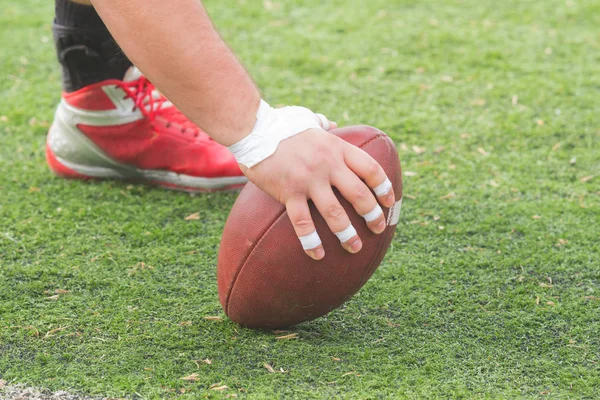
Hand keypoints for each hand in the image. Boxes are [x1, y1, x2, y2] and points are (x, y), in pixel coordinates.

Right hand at [241, 125, 395, 260]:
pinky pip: (303, 222)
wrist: (255, 128)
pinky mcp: (289, 192)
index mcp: (337, 148)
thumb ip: (324, 125)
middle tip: (378, 229)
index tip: (389, 202)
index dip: (383, 188)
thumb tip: (332, 124)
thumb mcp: (309, 119)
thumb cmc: (282, 124)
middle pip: (359, 194)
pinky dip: (311, 241)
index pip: (370, 169)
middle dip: (372, 215)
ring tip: (354, 247)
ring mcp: (309, 180)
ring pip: (335, 212)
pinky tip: (318, 254)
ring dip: (347, 233)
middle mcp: (328, 165)